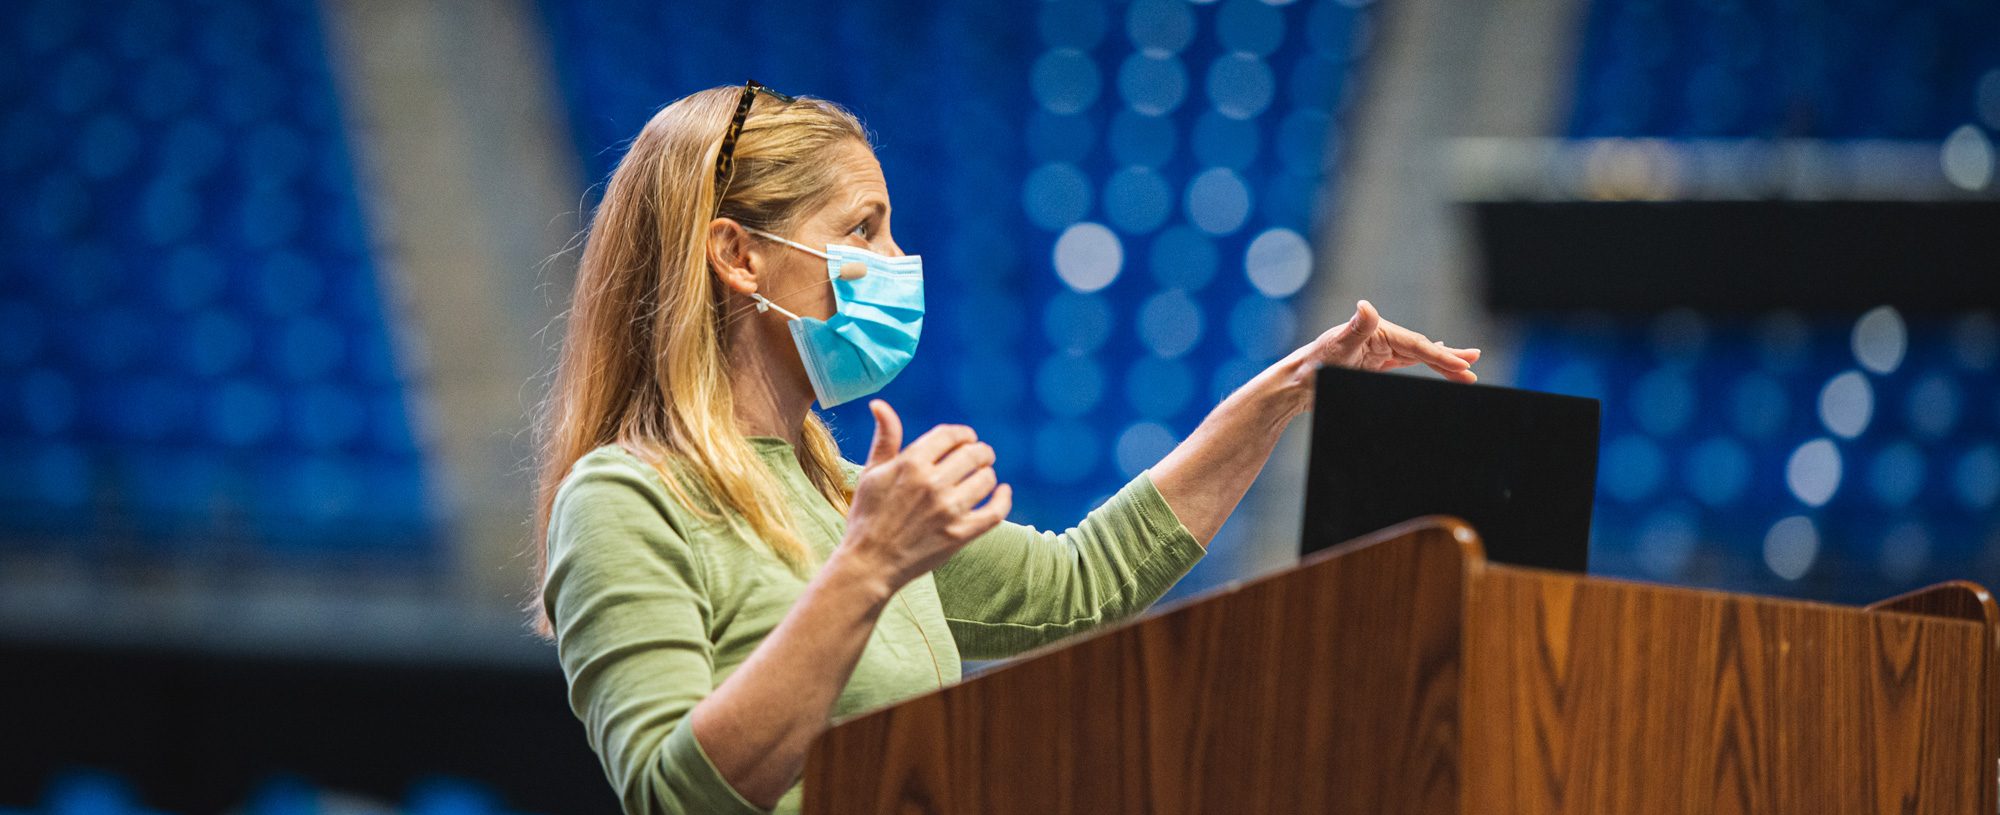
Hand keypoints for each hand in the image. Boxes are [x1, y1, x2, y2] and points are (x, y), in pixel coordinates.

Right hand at [836, 400, 1011, 589]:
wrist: (869, 564)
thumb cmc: (867, 517)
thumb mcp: (871, 473)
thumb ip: (885, 438)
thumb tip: (879, 404)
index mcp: (911, 463)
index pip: (950, 435)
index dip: (963, 434)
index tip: (966, 439)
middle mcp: (932, 483)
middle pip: (973, 454)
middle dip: (980, 451)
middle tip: (980, 456)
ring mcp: (948, 510)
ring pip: (986, 479)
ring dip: (988, 474)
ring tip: (983, 476)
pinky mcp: (960, 535)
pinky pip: (995, 511)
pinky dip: (1004, 498)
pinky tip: (1003, 492)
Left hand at [1299, 299, 1479, 382]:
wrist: (1298, 382)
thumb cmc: (1315, 364)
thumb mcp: (1336, 347)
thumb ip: (1355, 327)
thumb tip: (1365, 306)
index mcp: (1378, 331)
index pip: (1417, 345)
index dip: (1442, 355)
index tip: (1463, 365)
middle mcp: (1381, 338)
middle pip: (1423, 349)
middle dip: (1450, 359)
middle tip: (1474, 367)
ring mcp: (1379, 351)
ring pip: (1418, 356)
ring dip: (1442, 363)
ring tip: (1466, 370)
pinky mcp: (1374, 364)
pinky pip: (1407, 362)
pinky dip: (1425, 363)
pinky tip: (1438, 363)